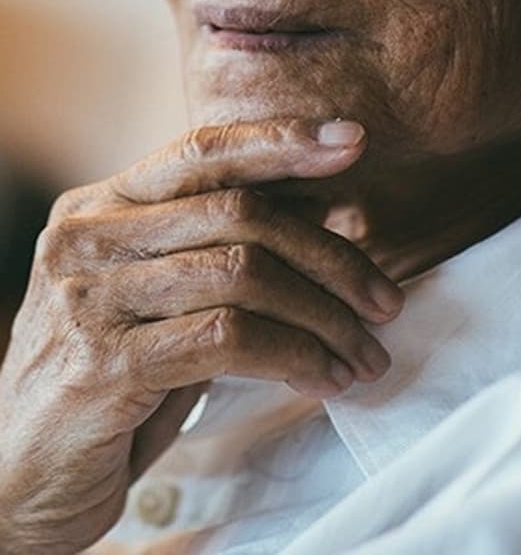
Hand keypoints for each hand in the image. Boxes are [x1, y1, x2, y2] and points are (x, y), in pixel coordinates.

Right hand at [0, 118, 402, 554]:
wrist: (17, 477)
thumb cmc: (108, 378)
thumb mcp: (165, 297)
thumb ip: (227, 245)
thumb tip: (333, 204)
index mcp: (101, 205)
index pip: (202, 151)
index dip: (280, 140)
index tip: (352, 141)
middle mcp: (88, 236)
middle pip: (238, 212)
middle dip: (330, 254)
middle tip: (385, 298)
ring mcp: (90, 296)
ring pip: (242, 272)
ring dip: (324, 316)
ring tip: (365, 353)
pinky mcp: (102, 363)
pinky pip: (227, 339)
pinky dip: (295, 356)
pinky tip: (326, 379)